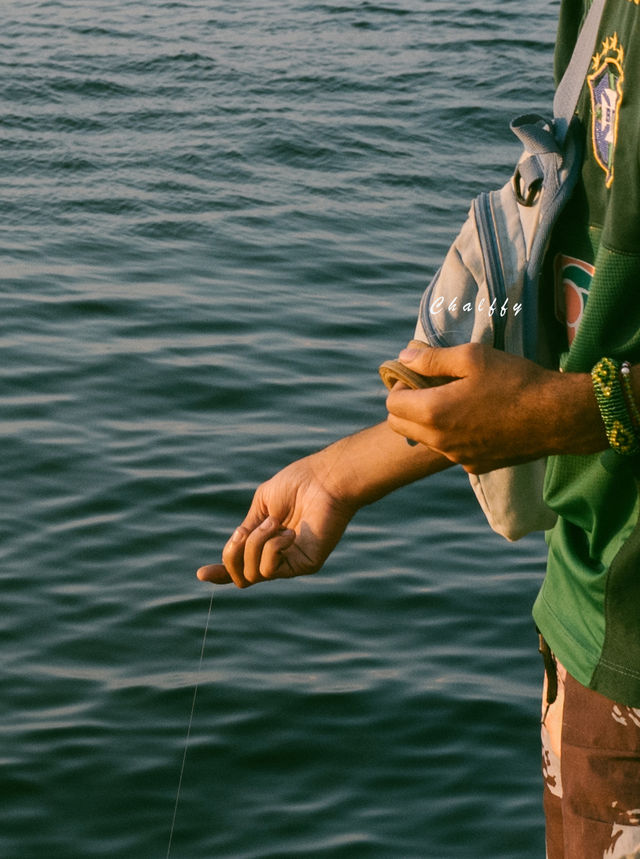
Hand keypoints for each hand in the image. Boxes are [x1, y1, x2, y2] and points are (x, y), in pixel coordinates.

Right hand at [196, 455, 355, 587]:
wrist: (323, 479)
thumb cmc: (296, 484)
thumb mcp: (262, 505)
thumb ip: (247, 528)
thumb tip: (234, 550)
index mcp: (267, 541)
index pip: (241, 566)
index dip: (221, 573)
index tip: (201, 574)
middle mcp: (279, 556)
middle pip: (241, 577)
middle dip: (234, 553)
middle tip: (246, 530)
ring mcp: (292, 563)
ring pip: (252, 574)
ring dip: (254, 545)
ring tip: (274, 524)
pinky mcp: (305, 565)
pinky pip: (271, 569)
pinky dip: (271, 548)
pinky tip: (288, 532)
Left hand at [385, 342, 602, 473]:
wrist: (557, 416)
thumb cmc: (515, 380)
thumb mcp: (471, 357)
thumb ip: (431, 359)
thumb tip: (403, 358)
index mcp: (433, 413)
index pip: (392, 404)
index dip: (401, 385)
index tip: (419, 375)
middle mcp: (440, 441)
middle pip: (400, 426)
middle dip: (407, 406)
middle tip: (431, 387)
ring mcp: (457, 457)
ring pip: (425, 440)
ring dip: (429, 421)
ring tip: (456, 400)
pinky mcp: (475, 465)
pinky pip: (450, 450)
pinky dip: (453, 436)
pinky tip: (477, 419)